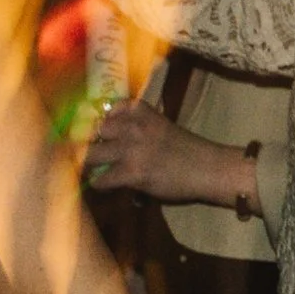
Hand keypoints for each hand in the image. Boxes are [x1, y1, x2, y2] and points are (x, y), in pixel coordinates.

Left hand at [81, 102, 246, 204]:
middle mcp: (133, 127)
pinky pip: (101, 179)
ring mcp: (131, 150)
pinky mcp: (132, 172)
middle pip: (91, 131)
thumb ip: (137, 127)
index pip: (105, 109)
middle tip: (88, 153)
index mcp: (141, 112)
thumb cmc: (187, 149)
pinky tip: (107, 184)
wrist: (209, 168)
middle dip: (84, 142)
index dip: (93, 119)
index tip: (90, 128)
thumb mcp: (161, 127)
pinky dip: (100, 183)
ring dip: (87, 164)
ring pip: (89, 155)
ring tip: (92, 169)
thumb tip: (108, 136)